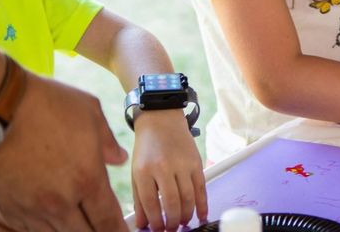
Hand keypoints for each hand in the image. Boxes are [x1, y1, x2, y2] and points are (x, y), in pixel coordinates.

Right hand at [0, 73, 128, 231]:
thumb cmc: (46, 104)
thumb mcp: (89, 112)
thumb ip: (107, 142)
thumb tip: (118, 159)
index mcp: (87, 179)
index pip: (108, 220)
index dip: (118, 229)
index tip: (123, 231)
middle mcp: (60, 201)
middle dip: (96, 231)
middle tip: (101, 225)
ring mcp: (30, 207)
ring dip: (69, 229)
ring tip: (77, 221)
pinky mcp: (6, 205)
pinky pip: (28, 228)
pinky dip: (42, 227)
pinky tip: (49, 219)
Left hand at [131, 110, 206, 231]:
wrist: (161, 120)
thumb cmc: (147, 148)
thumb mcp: (136, 172)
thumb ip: (139, 199)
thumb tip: (142, 224)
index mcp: (144, 171)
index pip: (151, 203)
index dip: (155, 221)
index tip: (157, 230)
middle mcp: (164, 167)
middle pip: (172, 203)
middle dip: (173, 222)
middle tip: (172, 229)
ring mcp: (182, 164)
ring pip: (188, 197)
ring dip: (187, 215)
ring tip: (183, 223)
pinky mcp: (196, 162)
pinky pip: (201, 187)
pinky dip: (202, 203)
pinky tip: (201, 215)